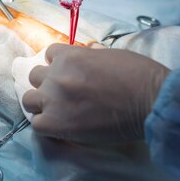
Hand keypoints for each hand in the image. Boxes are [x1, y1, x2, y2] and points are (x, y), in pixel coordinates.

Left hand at [22, 44, 169, 142]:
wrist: (149, 101)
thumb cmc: (138, 74)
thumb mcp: (112, 54)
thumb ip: (91, 55)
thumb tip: (87, 54)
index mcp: (70, 55)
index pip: (49, 54)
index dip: (59, 64)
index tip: (69, 74)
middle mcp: (56, 75)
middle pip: (35, 76)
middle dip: (48, 83)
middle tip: (65, 94)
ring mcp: (54, 99)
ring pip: (29, 100)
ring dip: (42, 104)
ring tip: (58, 112)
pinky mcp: (56, 124)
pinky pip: (37, 124)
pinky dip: (47, 126)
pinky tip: (61, 127)